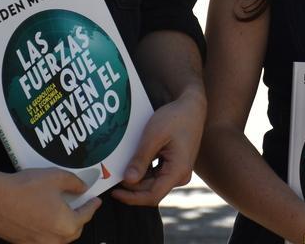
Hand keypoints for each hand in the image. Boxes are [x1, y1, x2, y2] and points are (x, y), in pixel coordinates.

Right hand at [0, 168, 99, 243]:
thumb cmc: (23, 189)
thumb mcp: (56, 177)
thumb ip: (75, 183)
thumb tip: (82, 188)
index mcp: (66, 224)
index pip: (86, 216)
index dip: (92, 206)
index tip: (95, 201)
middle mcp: (53, 239)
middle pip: (74, 231)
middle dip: (79, 218)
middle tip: (80, 205)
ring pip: (58, 238)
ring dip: (64, 226)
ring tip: (62, 211)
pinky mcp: (22, 243)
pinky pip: (42, 240)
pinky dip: (47, 230)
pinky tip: (44, 217)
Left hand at [111, 88, 206, 204]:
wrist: (192, 106)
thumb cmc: (175, 118)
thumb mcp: (154, 136)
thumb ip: (141, 160)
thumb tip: (128, 181)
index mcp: (178, 171)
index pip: (153, 195)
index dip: (132, 198)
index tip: (114, 192)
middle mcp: (180, 176)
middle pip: (151, 190)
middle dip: (132, 186)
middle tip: (112, 176)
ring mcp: (178, 171)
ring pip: (152, 183)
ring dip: (136, 179)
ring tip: (120, 168)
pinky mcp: (175, 166)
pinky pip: (156, 175)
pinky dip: (143, 171)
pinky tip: (133, 162)